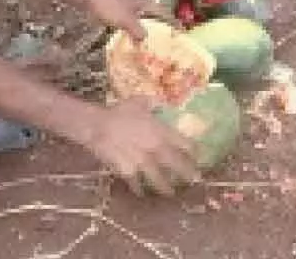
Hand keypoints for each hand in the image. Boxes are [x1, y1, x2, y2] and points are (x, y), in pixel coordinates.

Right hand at [85, 97, 199, 195]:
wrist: (97, 125)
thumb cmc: (118, 111)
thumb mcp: (137, 102)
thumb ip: (153, 103)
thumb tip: (162, 102)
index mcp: (160, 131)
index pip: (184, 144)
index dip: (193, 152)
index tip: (198, 157)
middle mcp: (155, 148)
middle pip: (176, 164)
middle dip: (187, 173)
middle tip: (195, 181)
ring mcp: (142, 161)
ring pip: (158, 178)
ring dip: (165, 187)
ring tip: (170, 193)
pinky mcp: (128, 171)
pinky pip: (136, 183)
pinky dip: (139, 189)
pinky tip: (142, 194)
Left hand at [87, 0, 170, 42]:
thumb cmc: (109, 6)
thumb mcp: (126, 20)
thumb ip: (137, 31)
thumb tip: (145, 40)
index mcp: (144, 3)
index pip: (164, 13)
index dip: (173, 22)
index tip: (182, 31)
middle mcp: (138, 4)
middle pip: (153, 16)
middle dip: (161, 27)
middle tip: (168, 41)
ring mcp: (126, 7)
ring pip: (141, 20)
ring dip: (146, 30)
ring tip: (152, 44)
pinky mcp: (115, 12)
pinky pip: (129, 24)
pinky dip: (132, 32)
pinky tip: (131, 41)